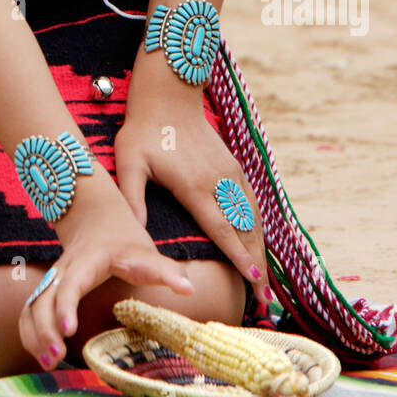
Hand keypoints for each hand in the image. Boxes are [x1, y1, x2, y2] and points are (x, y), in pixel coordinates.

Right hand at [17, 179, 193, 371]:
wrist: (96, 215)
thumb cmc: (123, 238)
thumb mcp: (145, 250)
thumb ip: (164, 271)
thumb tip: (188, 289)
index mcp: (85, 262)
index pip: (70, 284)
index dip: (66, 306)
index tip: (68, 329)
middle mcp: (63, 271)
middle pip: (42, 299)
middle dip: (44, 328)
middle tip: (57, 357)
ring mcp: (52, 280)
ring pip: (31, 306)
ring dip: (34, 334)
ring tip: (49, 362)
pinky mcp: (48, 290)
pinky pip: (29, 311)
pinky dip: (29, 333)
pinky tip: (42, 354)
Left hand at [113, 97, 271, 311]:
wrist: (168, 97)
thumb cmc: (143, 131)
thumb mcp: (130, 162)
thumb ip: (133, 198)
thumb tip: (134, 233)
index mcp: (194, 186)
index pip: (222, 229)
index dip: (238, 257)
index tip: (254, 281)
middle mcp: (219, 182)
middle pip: (244, 231)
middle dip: (257, 266)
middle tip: (266, 300)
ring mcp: (230, 173)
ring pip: (253, 218)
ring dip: (261, 250)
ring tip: (265, 281)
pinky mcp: (234, 167)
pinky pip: (252, 202)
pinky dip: (258, 227)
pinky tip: (259, 243)